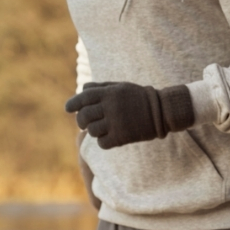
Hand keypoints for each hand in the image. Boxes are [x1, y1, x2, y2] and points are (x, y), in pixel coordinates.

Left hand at [65, 81, 194, 148]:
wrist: (161, 111)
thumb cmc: (138, 97)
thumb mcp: (120, 87)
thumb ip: (101, 87)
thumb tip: (82, 90)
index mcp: (109, 93)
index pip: (83, 98)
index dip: (72, 104)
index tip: (67, 109)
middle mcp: (111, 107)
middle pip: (83, 116)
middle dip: (81, 120)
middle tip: (85, 123)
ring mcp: (116, 122)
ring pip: (92, 131)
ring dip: (94, 131)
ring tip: (102, 128)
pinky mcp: (122, 137)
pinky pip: (102, 143)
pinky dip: (103, 141)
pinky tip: (109, 137)